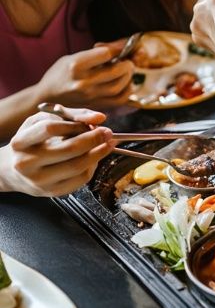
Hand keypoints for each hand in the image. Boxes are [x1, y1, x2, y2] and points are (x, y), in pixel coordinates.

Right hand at [0, 107, 114, 196]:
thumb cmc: (33, 141)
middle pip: (69, 149)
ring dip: (99, 153)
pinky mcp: (53, 192)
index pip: (50, 129)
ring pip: (78, 166)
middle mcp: (27, 163)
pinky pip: (81, 179)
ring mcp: (40, 181)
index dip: (75, 124)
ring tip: (107, 144)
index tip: (92, 122)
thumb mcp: (43, 121)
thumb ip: (72, 115)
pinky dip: (93, 166)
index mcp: (21, 142)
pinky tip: (96, 157)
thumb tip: (99, 117)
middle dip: (94, 139)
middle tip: (107, 132)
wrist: (14, 170)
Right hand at [37, 39, 133, 107]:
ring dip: (128, 77)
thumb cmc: (60, 74)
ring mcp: (91, 95)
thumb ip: (94, 54)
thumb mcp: (72, 58)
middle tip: (128, 61)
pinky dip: (127, 91)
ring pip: (119, 86)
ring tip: (127, 71)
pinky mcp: (96, 105)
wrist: (47, 97)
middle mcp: (84, 81)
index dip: (117, 49)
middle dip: (127, 64)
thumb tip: (118, 48)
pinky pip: (119, 100)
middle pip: (116, 71)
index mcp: (76, 65)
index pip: (105, 54)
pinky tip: (126, 84)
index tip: (121, 48)